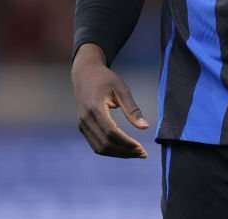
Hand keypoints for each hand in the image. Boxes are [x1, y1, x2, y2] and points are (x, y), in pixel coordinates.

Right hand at [72, 43, 149, 157]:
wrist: (85, 74)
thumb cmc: (105, 79)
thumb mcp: (121, 89)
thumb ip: (132, 109)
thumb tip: (145, 127)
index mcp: (95, 108)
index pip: (111, 132)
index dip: (126, 143)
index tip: (141, 148)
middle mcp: (86, 119)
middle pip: (105, 144)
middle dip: (125, 151)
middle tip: (143, 154)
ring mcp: (82, 125)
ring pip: (100, 148)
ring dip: (118, 154)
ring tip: (135, 153)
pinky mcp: (83, 128)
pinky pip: (96, 145)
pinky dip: (111, 150)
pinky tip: (124, 149)